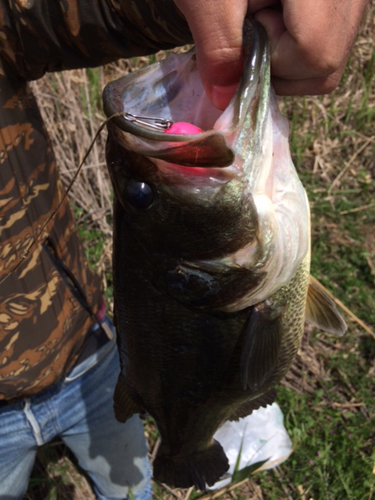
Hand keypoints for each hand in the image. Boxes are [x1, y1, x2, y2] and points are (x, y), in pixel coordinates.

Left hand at [173, 0, 368, 108]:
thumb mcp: (209, 0)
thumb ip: (218, 50)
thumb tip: (226, 100)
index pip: (315, 52)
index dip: (274, 57)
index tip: (249, 27)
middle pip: (326, 65)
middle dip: (280, 64)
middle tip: (255, 25)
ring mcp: (351, 0)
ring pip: (328, 63)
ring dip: (287, 58)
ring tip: (263, 17)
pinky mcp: (344, 5)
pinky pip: (328, 46)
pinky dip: (295, 48)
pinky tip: (275, 16)